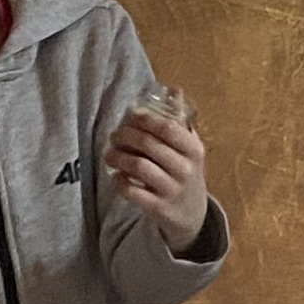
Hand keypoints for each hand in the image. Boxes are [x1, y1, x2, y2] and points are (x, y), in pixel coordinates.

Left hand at [105, 109, 215, 248]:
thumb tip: (174, 89)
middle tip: (114, 136)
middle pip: (148, 144)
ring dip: (118, 156)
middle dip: (125, 136)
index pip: (168, 128)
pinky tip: (116, 174)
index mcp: (194, 150)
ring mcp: (171, 189)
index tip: (131, 116)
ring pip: (137, 166)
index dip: (145, 119)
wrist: (192, 214)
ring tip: (110, 154)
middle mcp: (185, 169)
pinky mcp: (158, 208)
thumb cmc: (186, 172)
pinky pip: (131, 191)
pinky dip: (119, 180)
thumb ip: (180, 121)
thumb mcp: (190, 148)